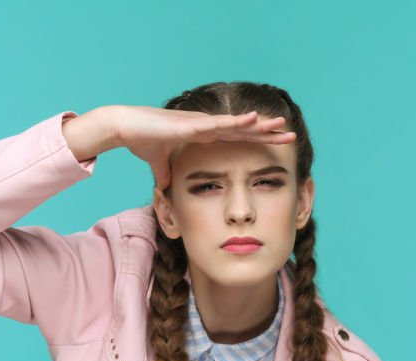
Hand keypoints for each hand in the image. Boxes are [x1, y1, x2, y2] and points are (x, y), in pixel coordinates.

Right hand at [113, 106, 295, 191]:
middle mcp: (207, 127)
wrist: (125, 128)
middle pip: (244, 131)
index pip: (237, 140)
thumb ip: (165, 173)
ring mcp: (201, 124)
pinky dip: (237, 122)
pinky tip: (254, 119)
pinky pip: (219, 124)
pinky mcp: (192, 125)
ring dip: (260, 125)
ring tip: (281, 124)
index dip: (257, 141)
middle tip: (291, 134)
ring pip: (237, 125)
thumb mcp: (159, 163)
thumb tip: (166, 186)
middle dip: (267, 133)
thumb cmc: (141, 140)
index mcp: (203, 135)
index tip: (276, 144)